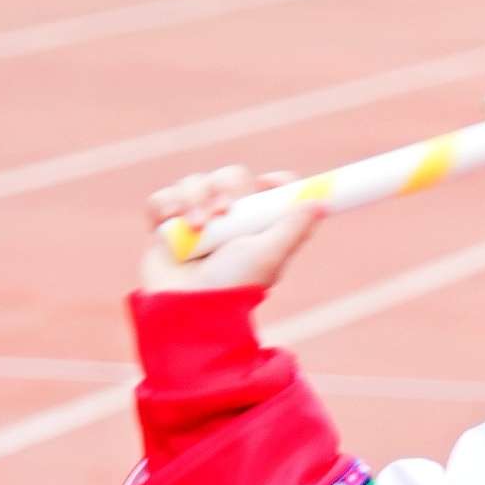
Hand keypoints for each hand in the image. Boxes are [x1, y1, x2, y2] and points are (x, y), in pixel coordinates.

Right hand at [140, 165, 320, 295]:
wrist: (188, 306)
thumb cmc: (234, 283)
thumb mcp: (270, 254)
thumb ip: (295, 226)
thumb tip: (323, 203)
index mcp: (258, 225)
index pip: (271, 190)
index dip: (275, 182)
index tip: (269, 182)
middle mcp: (229, 220)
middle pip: (229, 178)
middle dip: (223, 188)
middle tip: (223, 212)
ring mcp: (195, 221)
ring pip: (194, 183)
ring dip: (194, 198)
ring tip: (197, 226)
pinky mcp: (165, 227)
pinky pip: (161, 198)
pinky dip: (165, 204)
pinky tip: (172, 220)